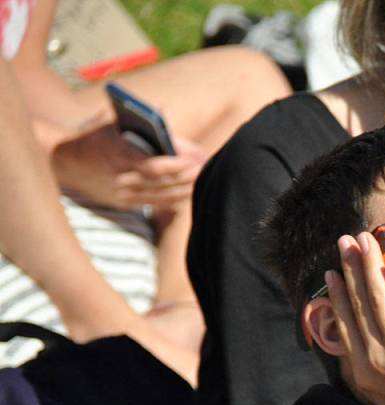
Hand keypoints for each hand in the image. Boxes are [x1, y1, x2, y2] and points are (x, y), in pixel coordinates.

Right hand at [52, 121, 206, 209]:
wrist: (63, 161)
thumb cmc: (93, 136)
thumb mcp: (111, 120)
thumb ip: (138, 115)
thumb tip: (161, 108)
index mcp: (118, 154)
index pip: (154, 165)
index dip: (179, 163)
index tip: (198, 157)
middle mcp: (120, 177)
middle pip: (163, 181)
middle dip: (189, 174)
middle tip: (208, 166)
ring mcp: (121, 194)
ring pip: (162, 195)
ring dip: (186, 188)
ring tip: (204, 178)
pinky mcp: (123, 204)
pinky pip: (155, 204)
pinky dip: (174, 199)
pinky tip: (189, 192)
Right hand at [324, 232, 384, 404]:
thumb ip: (372, 379)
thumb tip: (359, 367)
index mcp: (364, 371)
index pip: (346, 324)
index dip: (338, 294)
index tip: (332, 272)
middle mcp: (374, 358)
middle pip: (358, 305)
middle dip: (350, 269)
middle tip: (344, 241)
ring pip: (377, 300)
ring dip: (369, 266)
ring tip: (365, 240)